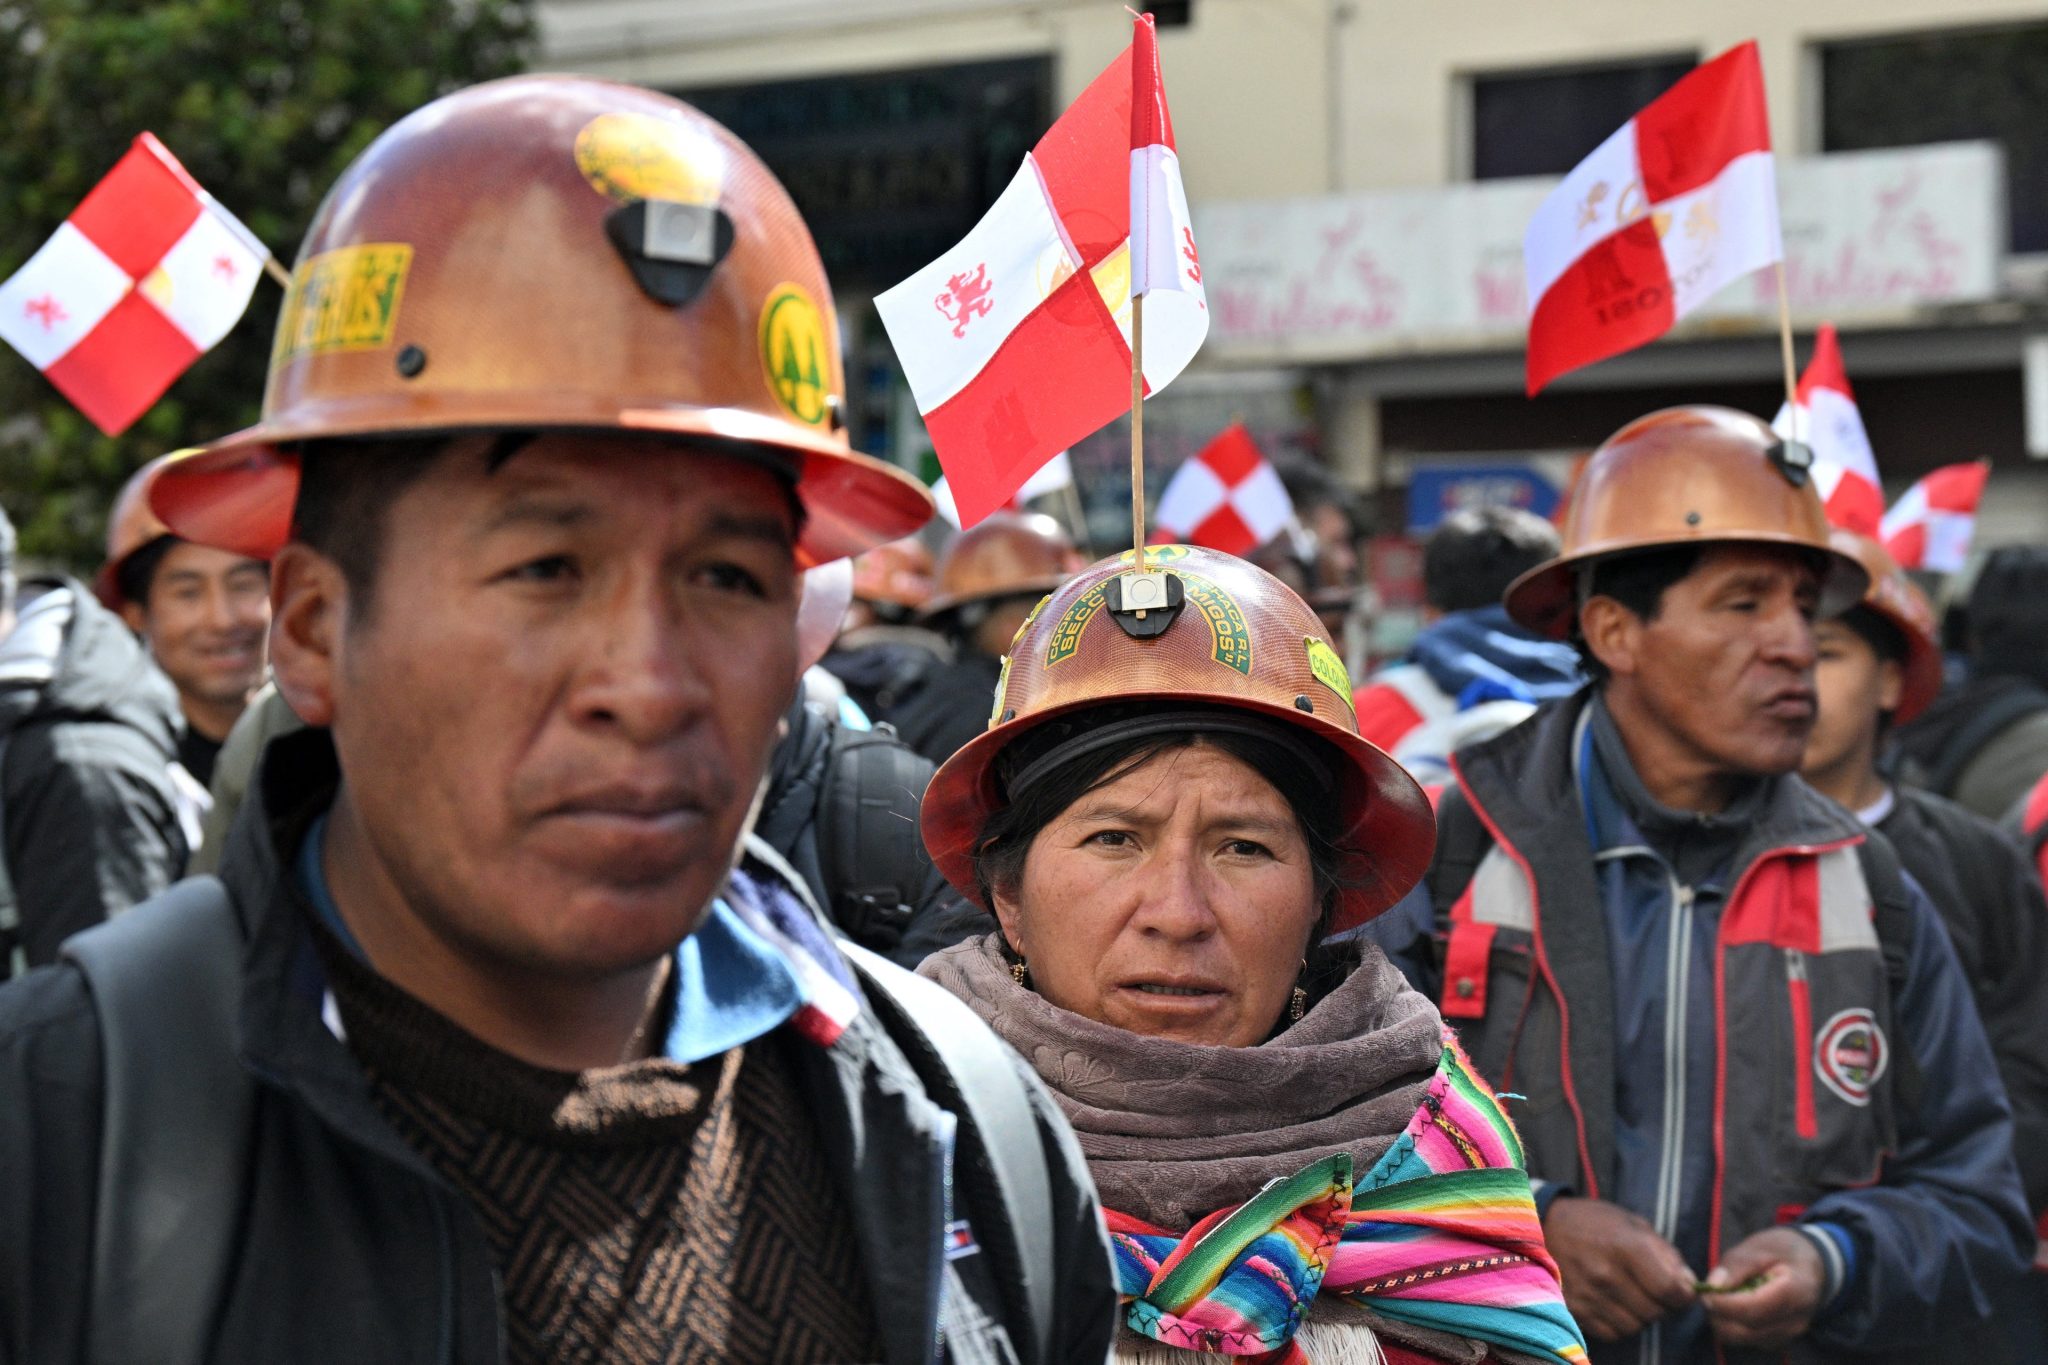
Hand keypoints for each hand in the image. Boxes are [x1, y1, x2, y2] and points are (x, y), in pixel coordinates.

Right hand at [1540, 1196, 1696, 1340]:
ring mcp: (1587, 1295)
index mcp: (1625, 1247)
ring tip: (1631, 1295)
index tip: (1682, 1291)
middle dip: (1663, 1305)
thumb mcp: (1633, 1225)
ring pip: (1635, 1326)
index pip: (1671, 1291)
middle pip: (1655, 1312)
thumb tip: (1689, 1284)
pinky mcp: (1574, 1310)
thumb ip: (1665, 1254)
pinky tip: (1613, 1303)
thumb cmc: (1595, 1222)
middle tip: (1654, 1290)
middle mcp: (1606, 1274)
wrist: (1542, 1226)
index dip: (1685, 1295)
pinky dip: (1619, 1323)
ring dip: (1640, 1316)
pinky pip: (1612, 1332)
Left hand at [1700, 1227, 1825, 1349]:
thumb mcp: (1760, 1247)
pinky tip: (1733, 1306)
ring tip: (1720, 1297)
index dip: (1726, 1304)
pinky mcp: (1779, 1340)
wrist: (1810, 1266)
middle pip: (1748, 1329)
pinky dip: (1733, 1326)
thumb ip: (1737, 1266)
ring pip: (1744, 1338)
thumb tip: (1713, 1286)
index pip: (1756, 1309)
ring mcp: (1789, 1334)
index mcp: (1797, 1291)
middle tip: (1708, 1294)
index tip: (1706, 1292)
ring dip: (1724, 1321)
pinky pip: (1748, 1340)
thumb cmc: (1783, 1251)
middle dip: (1721, 1313)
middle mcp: (1797, 1320)